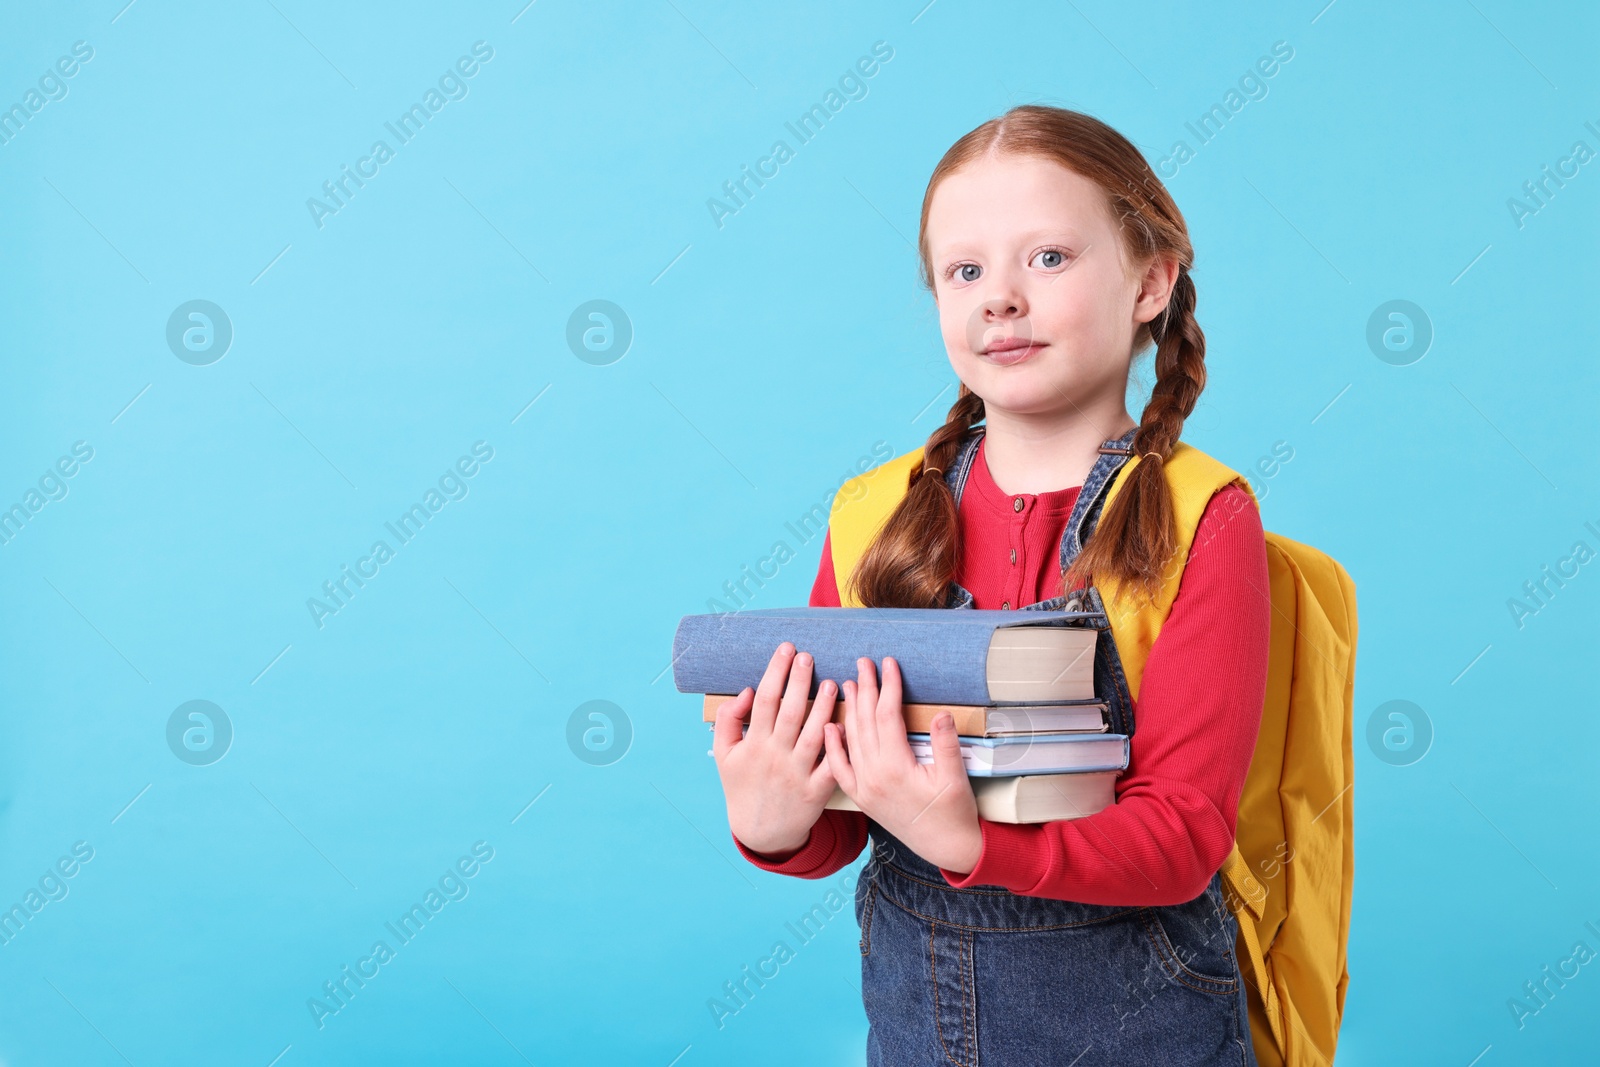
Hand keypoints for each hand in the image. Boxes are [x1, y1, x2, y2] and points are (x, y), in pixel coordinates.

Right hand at [711, 641, 838, 856]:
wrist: (761, 832)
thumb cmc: (742, 786)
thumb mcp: (724, 754)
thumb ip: (729, 720)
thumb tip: (746, 691)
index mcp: (754, 744)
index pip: (765, 700)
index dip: (776, 672)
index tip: (786, 649)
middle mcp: (776, 756)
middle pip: (791, 712)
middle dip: (799, 681)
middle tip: (809, 656)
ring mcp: (797, 774)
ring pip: (814, 735)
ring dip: (824, 708)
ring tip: (832, 683)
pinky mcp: (816, 791)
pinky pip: (831, 765)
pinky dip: (840, 746)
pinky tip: (849, 724)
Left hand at [822, 656, 982, 874]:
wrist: (946, 849)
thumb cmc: (954, 813)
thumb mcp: (955, 778)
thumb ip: (946, 745)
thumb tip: (940, 713)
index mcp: (896, 768)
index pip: (887, 715)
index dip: (888, 686)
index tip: (888, 663)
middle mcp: (874, 777)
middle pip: (865, 722)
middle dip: (864, 689)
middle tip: (863, 662)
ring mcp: (864, 788)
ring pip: (851, 740)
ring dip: (848, 710)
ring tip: (847, 683)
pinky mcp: (862, 798)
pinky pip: (839, 769)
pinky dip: (833, 747)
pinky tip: (830, 726)